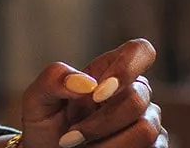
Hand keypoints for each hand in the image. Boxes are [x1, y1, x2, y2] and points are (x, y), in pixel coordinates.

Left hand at [3, 39, 165, 147]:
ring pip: (145, 130)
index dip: (126, 69)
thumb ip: (54, 80)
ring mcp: (147, 121)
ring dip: (107, 145)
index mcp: (110, 70)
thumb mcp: (36, 100)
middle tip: (70, 139)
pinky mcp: (153, 146)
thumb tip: (85, 83)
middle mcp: (135, 92)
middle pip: (137, 100)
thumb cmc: (44, 124)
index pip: (140, 51)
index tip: (97, 95)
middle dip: (100, 124)